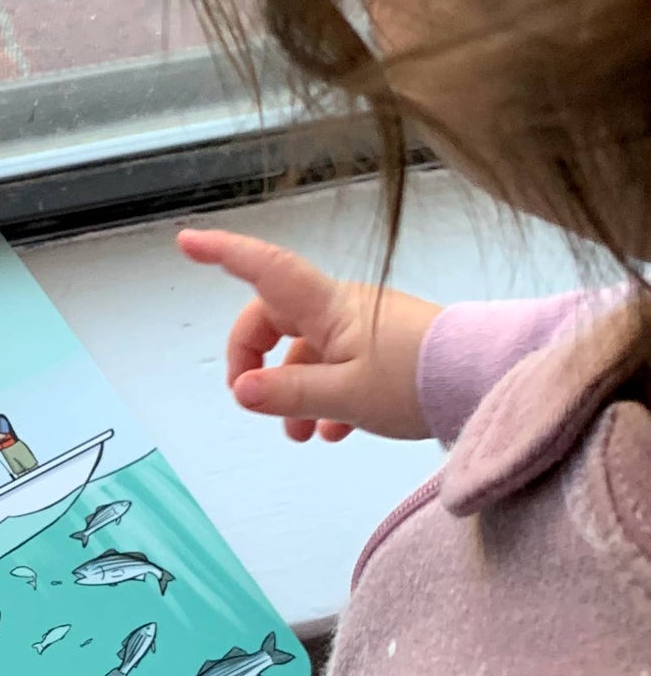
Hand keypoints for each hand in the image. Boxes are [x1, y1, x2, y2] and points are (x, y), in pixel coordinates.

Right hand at [177, 226, 439, 441]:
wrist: (488, 379)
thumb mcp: (347, 395)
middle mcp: (341, 308)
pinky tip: (335, 432)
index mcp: (327, 307)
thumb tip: (242, 391)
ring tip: (300, 435)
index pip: (264, 269)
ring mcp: (364, 327)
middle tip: (252, 400)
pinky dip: (326, 396)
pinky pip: (338, 366)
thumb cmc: (420, 379)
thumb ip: (290, 393)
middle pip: (274, 320)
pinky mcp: (385, 348)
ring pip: (307, 351)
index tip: (186, 241)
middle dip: (254, 360)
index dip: (223, 253)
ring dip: (292, 390)